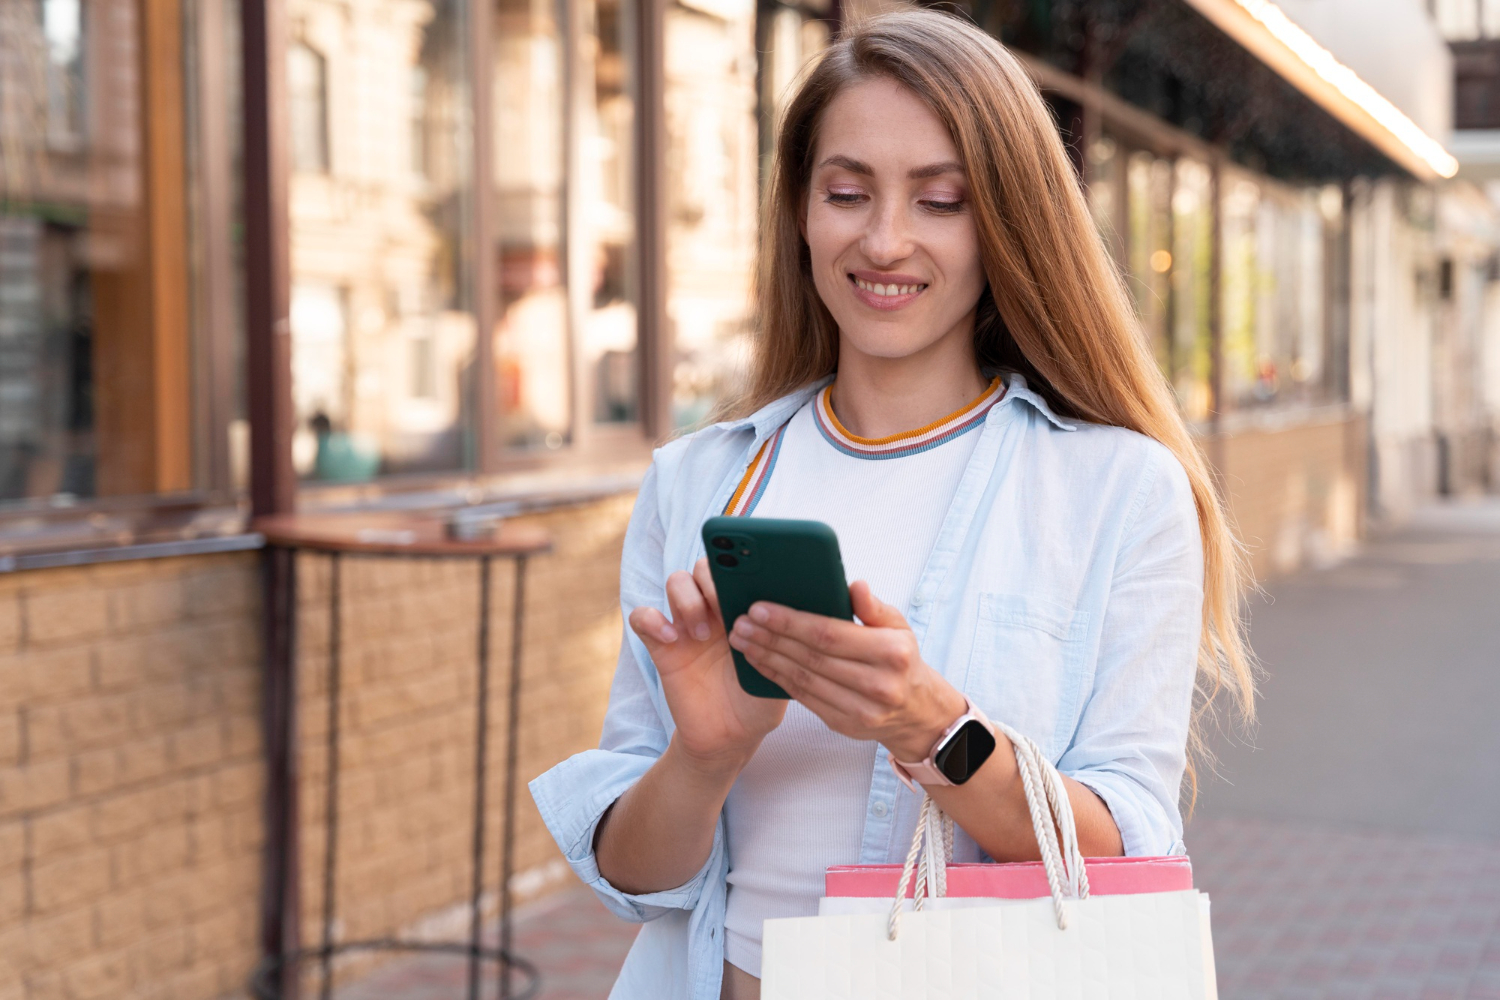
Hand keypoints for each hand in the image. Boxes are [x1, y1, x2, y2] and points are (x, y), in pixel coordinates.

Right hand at [628, 558, 786, 771]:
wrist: (729, 738)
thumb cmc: (759, 701)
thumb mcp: (781, 674)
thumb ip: (784, 645)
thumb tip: (790, 613)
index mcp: (745, 609)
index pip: (738, 568)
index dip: (739, 564)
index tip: (748, 578)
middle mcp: (716, 611)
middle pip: (704, 566)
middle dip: (712, 578)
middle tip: (724, 607)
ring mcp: (686, 626)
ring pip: (676, 582)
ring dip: (688, 600)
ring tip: (702, 634)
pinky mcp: (662, 646)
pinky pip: (642, 617)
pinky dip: (651, 620)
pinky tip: (671, 639)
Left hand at [726, 581, 966, 761]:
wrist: (916, 710)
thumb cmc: (900, 659)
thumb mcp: (897, 626)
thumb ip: (872, 607)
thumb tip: (855, 585)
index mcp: (891, 652)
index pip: (829, 633)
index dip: (790, 622)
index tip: (760, 608)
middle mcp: (878, 683)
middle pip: (811, 657)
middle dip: (770, 638)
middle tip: (741, 622)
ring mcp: (861, 709)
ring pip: (802, 679)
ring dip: (766, 658)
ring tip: (742, 639)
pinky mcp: (844, 724)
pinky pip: (803, 698)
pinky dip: (777, 678)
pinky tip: (759, 662)